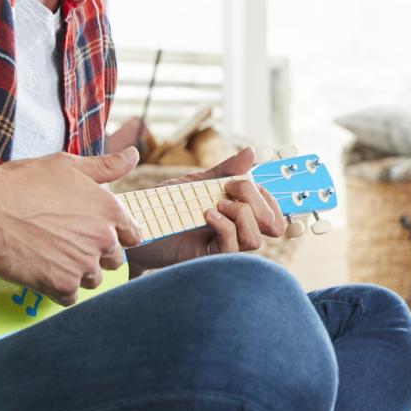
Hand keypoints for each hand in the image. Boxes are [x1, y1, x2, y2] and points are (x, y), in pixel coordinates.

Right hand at [0, 148, 143, 304]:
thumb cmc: (23, 182)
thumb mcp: (68, 165)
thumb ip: (106, 166)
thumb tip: (133, 155)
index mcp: (109, 210)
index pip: (133, 235)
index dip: (116, 236)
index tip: (97, 235)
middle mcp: (102, 238)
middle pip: (114, 260)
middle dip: (96, 256)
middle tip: (68, 246)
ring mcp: (83, 263)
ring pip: (92, 280)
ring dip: (77, 274)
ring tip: (52, 258)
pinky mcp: (61, 284)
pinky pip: (71, 297)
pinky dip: (59, 290)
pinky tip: (43, 273)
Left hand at [125, 145, 285, 272]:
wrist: (138, 224)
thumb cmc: (167, 205)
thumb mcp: (198, 182)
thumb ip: (226, 170)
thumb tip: (251, 152)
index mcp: (239, 214)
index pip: (273, 211)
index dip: (267, 195)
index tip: (238, 182)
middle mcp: (236, 232)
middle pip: (273, 225)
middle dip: (259, 203)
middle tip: (231, 190)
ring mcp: (224, 247)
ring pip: (255, 239)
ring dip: (241, 215)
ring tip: (216, 205)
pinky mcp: (208, 258)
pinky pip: (231, 247)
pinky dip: (224, 227)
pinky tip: (207, 215)